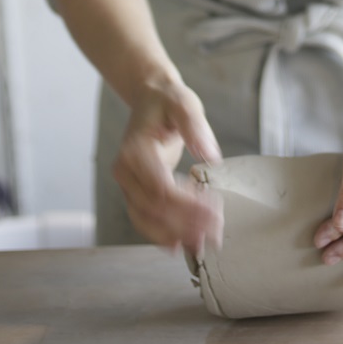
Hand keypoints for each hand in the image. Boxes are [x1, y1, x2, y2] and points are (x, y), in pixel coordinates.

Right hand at [112, 77, 223, 254]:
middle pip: (154, 208)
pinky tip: (184, 243)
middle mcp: (125, 171)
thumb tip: (210, 156)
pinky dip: (164, 234)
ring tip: (205, 242)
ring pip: (147, 220)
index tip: (214, 211)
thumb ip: (195, 126)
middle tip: (216, 230)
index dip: (186, 205)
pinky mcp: (136, 192)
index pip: (159, 187)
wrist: (151, 100)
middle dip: (185, 223)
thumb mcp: (184, 103)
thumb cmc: (167, 101)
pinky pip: (146, 220)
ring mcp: (128, 184)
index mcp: (135, 150)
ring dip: (175, 233)